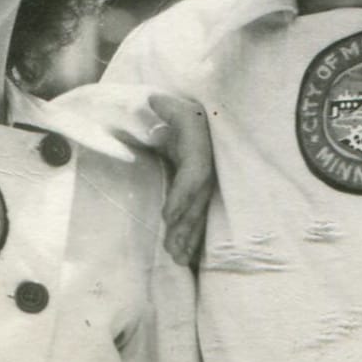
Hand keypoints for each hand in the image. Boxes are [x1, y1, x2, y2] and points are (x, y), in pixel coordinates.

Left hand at [140, 91, 213, 266]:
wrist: (201, 118)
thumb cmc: (182, 111)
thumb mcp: (175, 104)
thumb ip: (167, 108)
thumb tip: (153, 102)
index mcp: (201, 148)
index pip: (195, 175)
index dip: (183, 196)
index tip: (167, 215)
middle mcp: (207, 168)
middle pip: (198, 201)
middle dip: (185, 226)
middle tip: (170, 249)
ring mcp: (206, 182)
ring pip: (200, 212)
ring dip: (190, 237)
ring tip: (177, 259)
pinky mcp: (200, 192)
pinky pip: (199, 215)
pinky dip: (194, 236)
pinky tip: (185, 257)